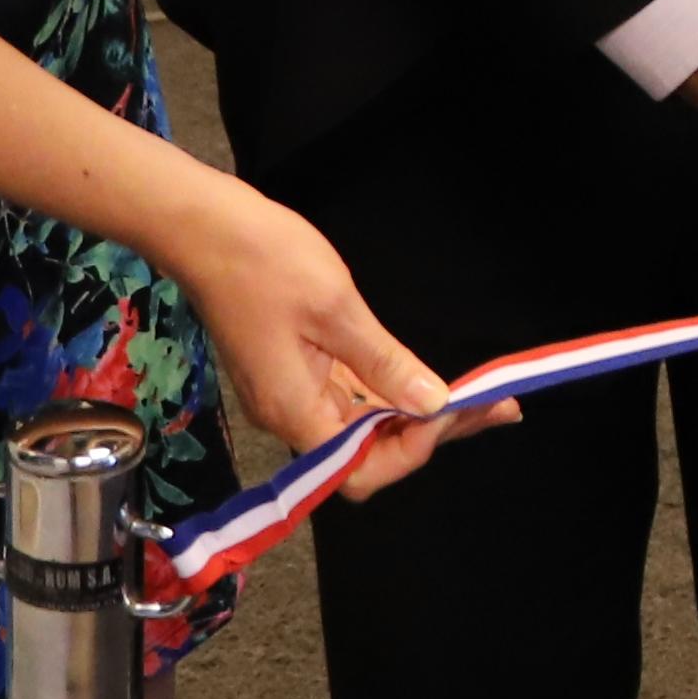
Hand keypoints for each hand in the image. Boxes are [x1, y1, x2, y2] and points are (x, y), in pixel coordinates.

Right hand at [155, 174, 493, 475]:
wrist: (202, 227)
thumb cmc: (265, 262)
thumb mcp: (337, 310)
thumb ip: (386, 364)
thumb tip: (434, 406)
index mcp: (294, 411)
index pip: (361, 471)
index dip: (412, 449)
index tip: (457, 410)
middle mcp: (290, 414)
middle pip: (366, 454)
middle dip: (430, 434)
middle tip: (494, 408)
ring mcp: (290, 393)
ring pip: (362, 426)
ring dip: (416, 415)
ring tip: (478, 399)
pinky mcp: (293, 371)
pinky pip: (348, 398)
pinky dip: (390, 393)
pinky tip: (425, 381)